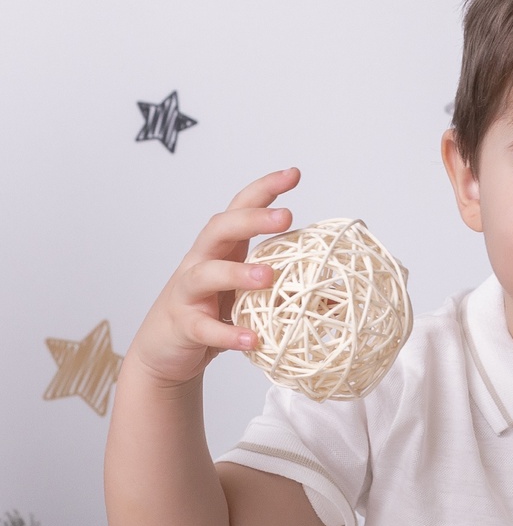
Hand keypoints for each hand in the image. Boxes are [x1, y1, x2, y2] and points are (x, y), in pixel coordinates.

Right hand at [124, 168, 300, 389]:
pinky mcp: (183, 325)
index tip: (293, 174)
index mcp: (221, 249)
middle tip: (287, 216)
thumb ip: (281, 285)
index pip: (240, 208)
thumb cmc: (213, 313)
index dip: (264, 189)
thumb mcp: (249, 293)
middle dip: (252, 219)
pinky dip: (227, 333)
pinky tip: (252, 339)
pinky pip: (205, 328)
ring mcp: (187, 293)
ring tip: (267, 277)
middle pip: (220, 229)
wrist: (165, 351)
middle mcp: (200, 262)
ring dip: (237, 273)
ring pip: (205, 274)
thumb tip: (333, 293)